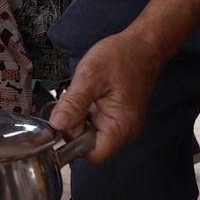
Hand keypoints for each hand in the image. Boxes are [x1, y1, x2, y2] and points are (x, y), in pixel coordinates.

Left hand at [47, 31, 164, 162]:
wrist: (142, 44)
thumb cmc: (121, 57)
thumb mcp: (90, 77)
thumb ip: (73, 104)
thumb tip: (56, 126)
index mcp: (121, 126)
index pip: (94, 155)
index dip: (73, 143)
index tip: (62, 122)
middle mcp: (124, 131)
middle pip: (89, 145)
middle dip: (74, 126)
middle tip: (72, 100)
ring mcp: (120, 124)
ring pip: (89, 133)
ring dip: (78, 117)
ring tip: (82, 93)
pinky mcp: (116, 116)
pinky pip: (93, 122)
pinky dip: (84, 111)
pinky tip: (87, 94)